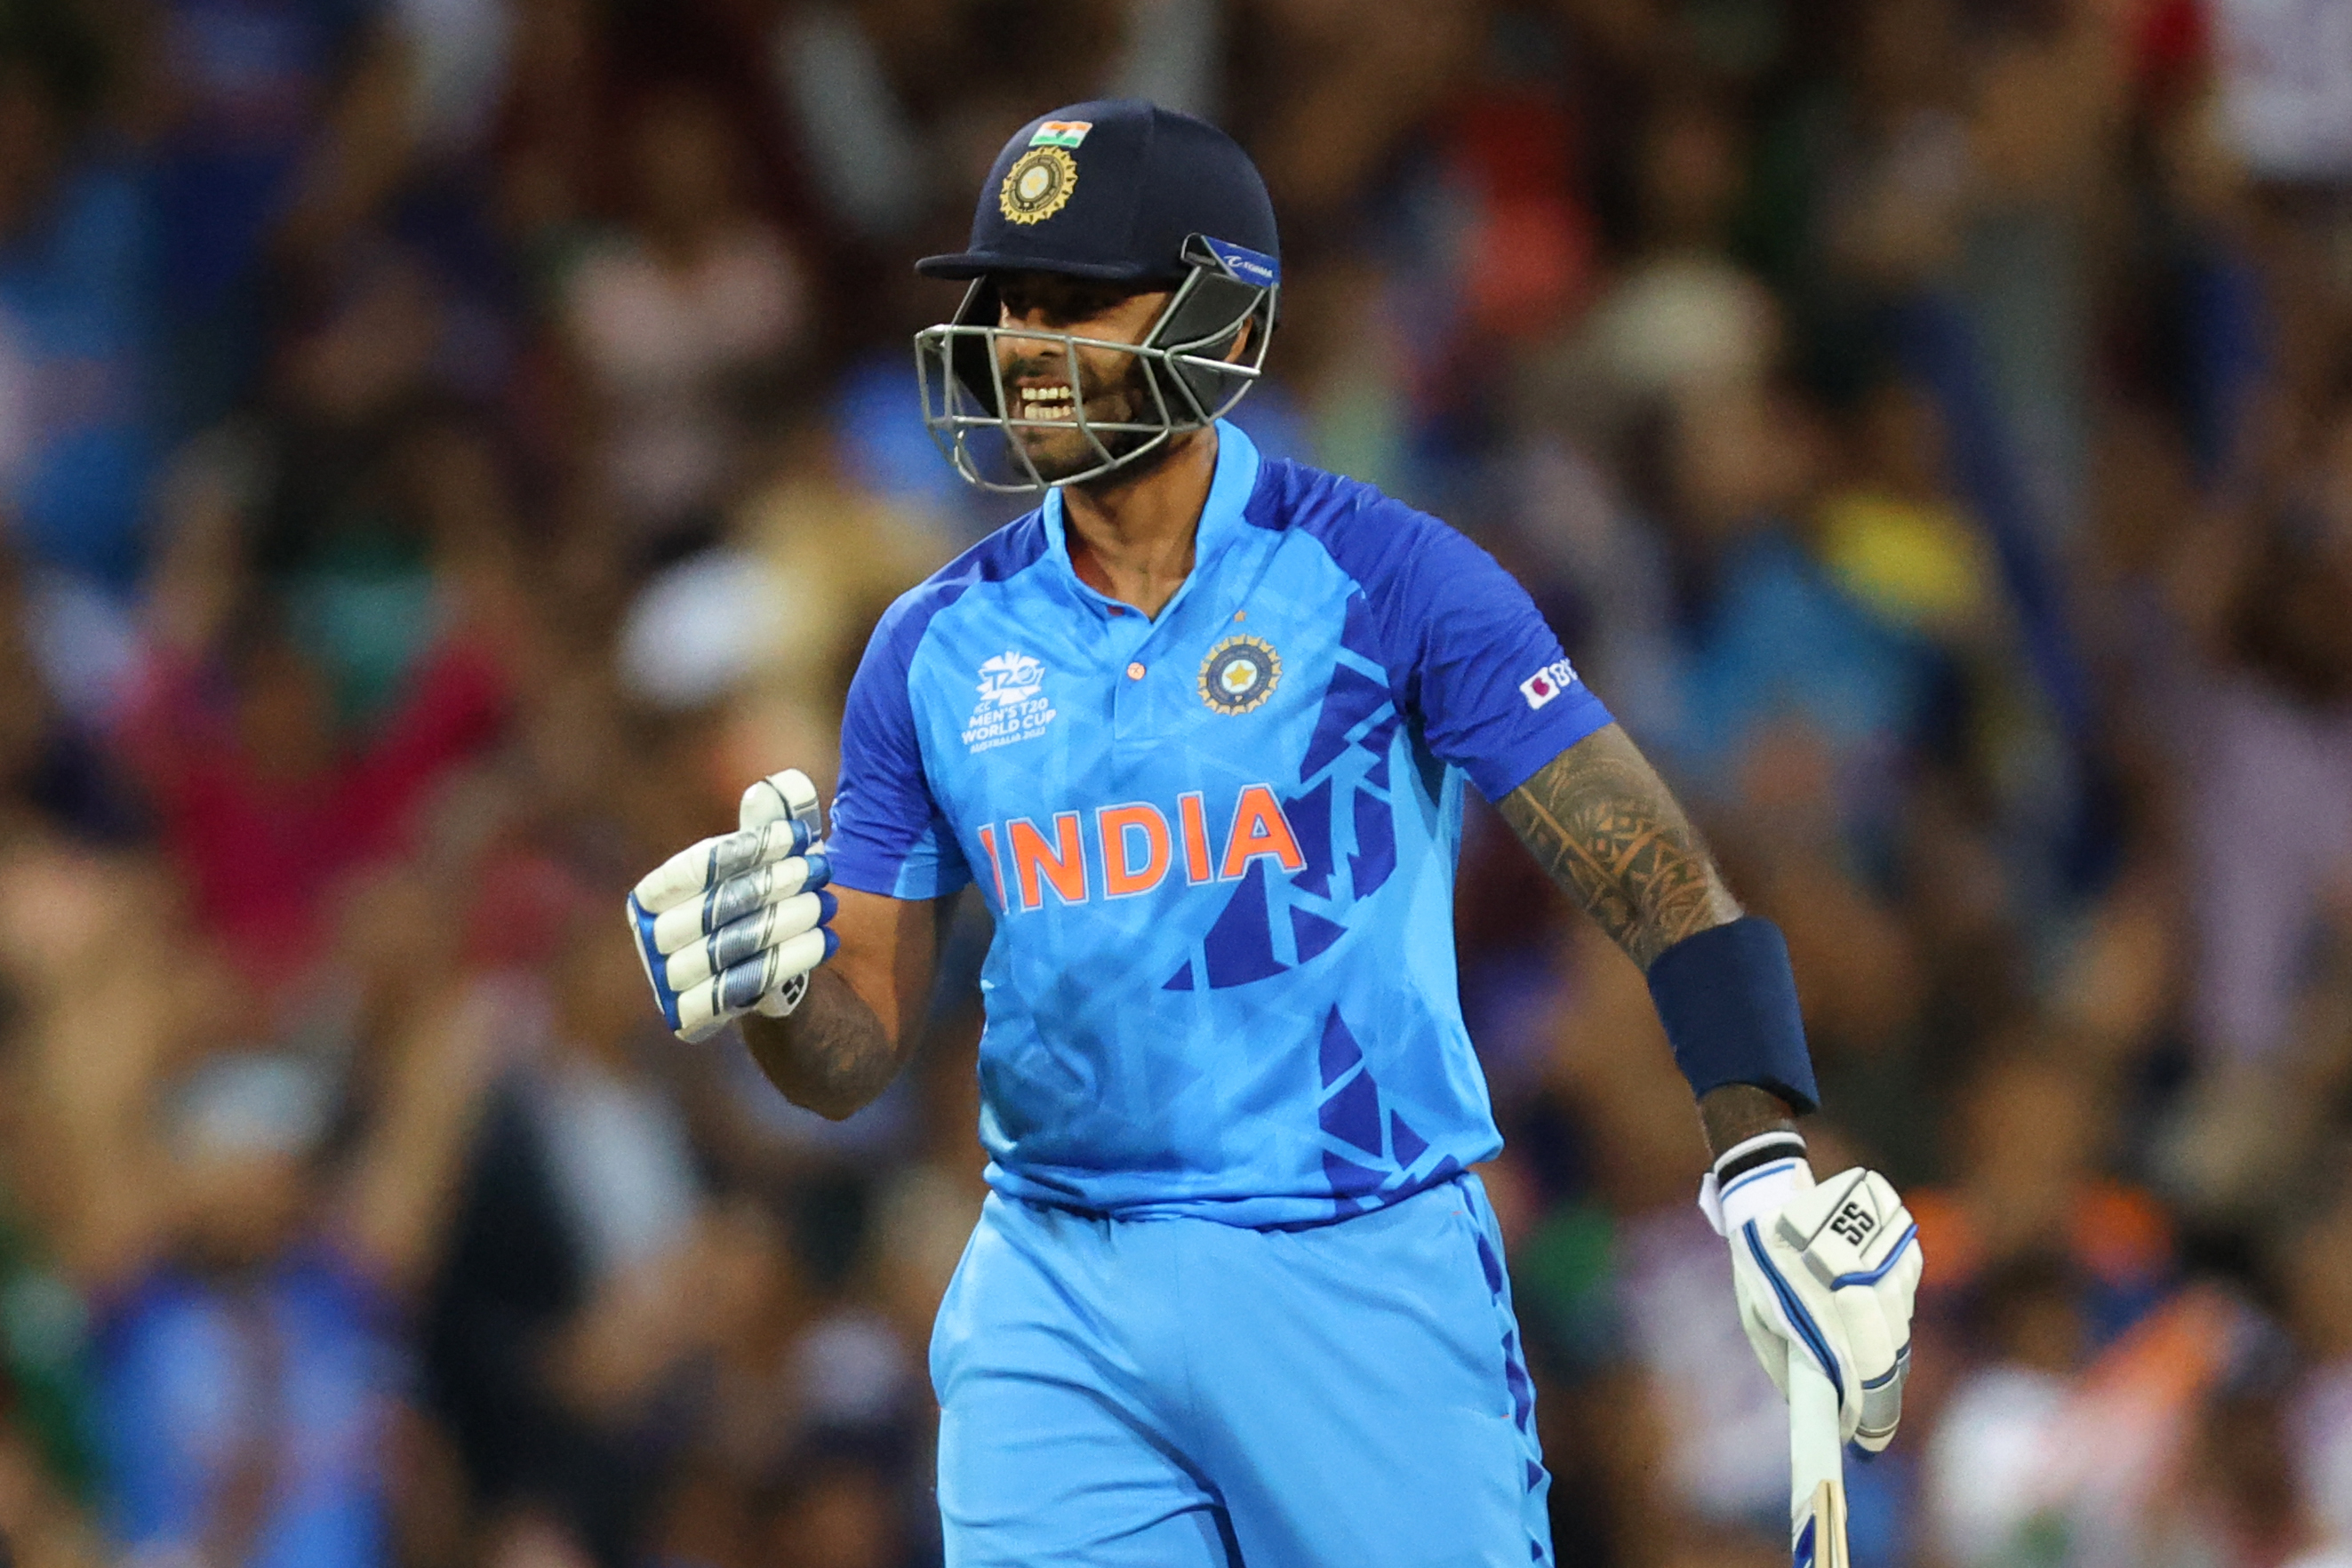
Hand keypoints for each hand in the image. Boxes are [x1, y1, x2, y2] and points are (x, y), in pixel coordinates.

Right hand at [628, 770, 836, 1041]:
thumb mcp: (766, 863)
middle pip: (711, 908)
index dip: (747, 849)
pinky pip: (738, 991)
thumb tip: (782, 785)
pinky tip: (826, 942)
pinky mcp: (694, 1017)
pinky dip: (787, 963)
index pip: (694, 868)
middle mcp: (651, 939)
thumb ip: (769, 824)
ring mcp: (669, 982)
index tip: (799, 835)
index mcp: (654, 895)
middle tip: (824, 868)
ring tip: (830, 904)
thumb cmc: (762, 907)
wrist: (769, 980)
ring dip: (786, 923)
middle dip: (774, 884)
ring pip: (726, 950)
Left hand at [1701, 1158, 1920, 1451]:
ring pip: (1903, 1328)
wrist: (1774, 1190)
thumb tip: (1820, 1411)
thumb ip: (1788, 1364)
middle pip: (1890, 1357)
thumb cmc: (1759, 1261)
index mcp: (1822, 1302)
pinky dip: (1890, 1311)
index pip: (1865, 1373)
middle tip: (1865, 1418)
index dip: (1873, 1415)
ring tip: (1851, 1343)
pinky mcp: (1903, 1245)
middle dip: (1878, 1391)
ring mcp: (1888, 1260)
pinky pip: (1907, 1298)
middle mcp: (1863, 1281)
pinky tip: (1861, 1301)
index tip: (1868, 1443)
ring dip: (1883, 1347)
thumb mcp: (1757, 1318)